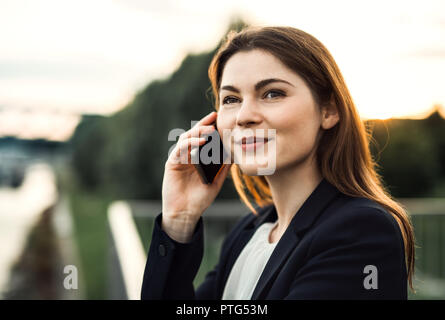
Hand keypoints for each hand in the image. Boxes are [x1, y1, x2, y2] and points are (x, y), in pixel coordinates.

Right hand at [161, 111, 231, 240]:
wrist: (186, 213)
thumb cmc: (200, 198)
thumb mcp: (217, 181)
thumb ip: (224, 168)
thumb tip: (235, 154)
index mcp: (197, 158)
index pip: (203, 138)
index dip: (209, 127)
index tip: (219, 118)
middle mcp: (187, 156)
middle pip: (194, 135)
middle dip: (203, 125)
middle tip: (214, 117)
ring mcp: (179, 159)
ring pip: (186, 139)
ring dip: (197, 132)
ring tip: (210, 129)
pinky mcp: (172, 164)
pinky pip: (180, 150)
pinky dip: (189, 144)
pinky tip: (200, 142)